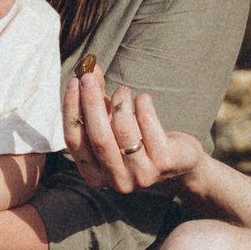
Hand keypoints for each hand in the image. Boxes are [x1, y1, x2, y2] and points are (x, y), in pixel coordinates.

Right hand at [63, 70, 199, 193]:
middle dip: (91, 102)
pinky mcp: (164, 162)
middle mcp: (116, 180)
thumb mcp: (113, 124)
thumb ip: (98, 100)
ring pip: (123, 131)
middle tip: (89, 76)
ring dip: (120, 102)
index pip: (74, 141)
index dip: (71, 109)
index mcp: (95, 176)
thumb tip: (89, 69)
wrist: (178, 161)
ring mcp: (141, 174)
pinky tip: (143, 99)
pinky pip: (148, 125)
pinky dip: (142, 105)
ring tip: (123, 90)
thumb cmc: (138, 140)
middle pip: (98, 137)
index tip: (74, 81)